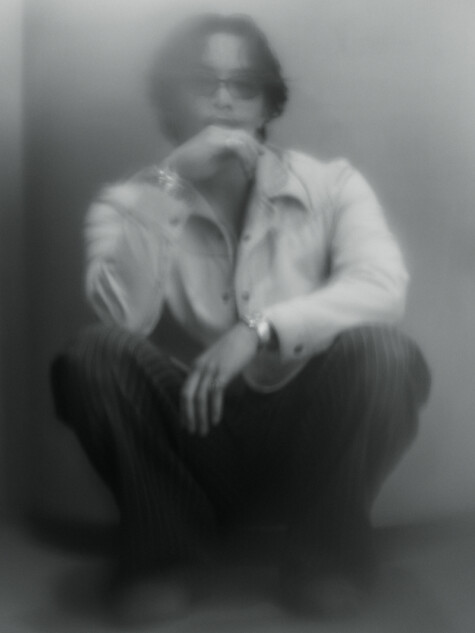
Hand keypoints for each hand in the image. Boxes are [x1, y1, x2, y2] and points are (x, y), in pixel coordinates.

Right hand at [167, 125, 262, 182]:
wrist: (175, 169)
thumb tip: (244, 159)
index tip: (259, 160)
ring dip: (251, 156)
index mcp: (217, 132)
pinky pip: (238, 147)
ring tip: (252, 171)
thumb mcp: (214, 160)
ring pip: (243, 140)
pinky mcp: (216, 142)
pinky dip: (245, 159)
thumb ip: (227, 156)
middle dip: (255, 151)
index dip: (252, 147)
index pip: (240, 135)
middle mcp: (218, 130)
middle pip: (245, 136)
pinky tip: (246, 170)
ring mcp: (217, 134)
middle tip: (260, 166)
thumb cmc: (191, 167)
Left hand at [180, 322, 258, 436]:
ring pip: (200, 397)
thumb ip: (209, 375)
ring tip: (203, 430)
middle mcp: (200, 368)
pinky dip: (214, 409)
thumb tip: (207, 394)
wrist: (246, 335)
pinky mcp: (223, 371)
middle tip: (193, 432)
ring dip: (200, 417)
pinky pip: (215, 393)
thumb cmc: (233, 350)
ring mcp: (211, 369)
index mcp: (196, 366)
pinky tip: (215, 420)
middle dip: (189, 416)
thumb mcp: (215, 362)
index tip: (185, 424)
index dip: (184, 409)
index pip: (184, 391)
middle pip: (188, 396)